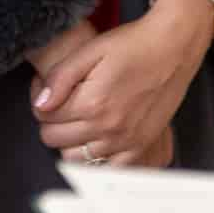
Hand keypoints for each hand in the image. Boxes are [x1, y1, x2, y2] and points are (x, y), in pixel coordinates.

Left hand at [33, 0, 213, 163]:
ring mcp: (126, 141)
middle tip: (63, 104)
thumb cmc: (132, 45)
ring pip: (75, 158)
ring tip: (78, 120)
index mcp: (91, 103)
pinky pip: (107, 168)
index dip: (41, 101)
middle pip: (54, 140)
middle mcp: (108, 127)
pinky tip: (96, 138)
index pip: (44, 117)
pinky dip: (96, 157)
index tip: (50, 91)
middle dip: (52, 121)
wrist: (173, 47)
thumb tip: (40, 105)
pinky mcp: (140, 146)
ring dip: (70, 141)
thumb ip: (60, 78)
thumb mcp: (90, 50)